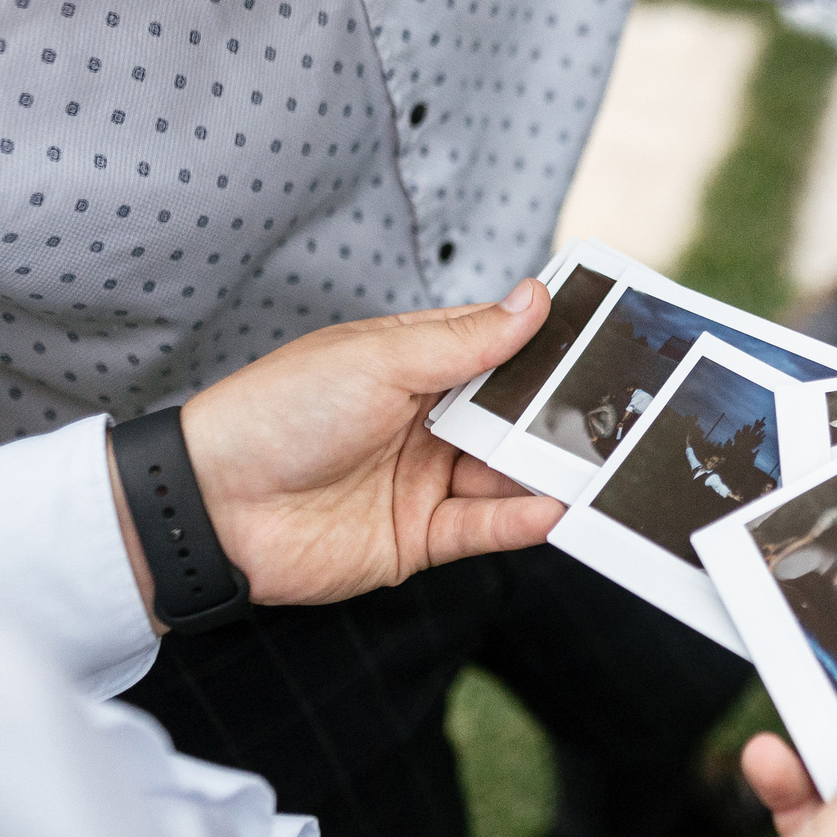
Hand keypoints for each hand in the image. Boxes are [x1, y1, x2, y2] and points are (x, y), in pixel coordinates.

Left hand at [112, 282, 564, 615]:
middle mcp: (425, 420)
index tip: (608, 340)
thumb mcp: (380, 361)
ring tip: (603, 466)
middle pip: (511, 416)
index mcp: (414, 363)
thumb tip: (534, 298)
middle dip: (561, 414)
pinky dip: (520, 519)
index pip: (498, 348)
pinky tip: (553, 508)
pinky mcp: (417, 538)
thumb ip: (467, 341)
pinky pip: (483, 527)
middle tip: (625, 411)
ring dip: (549, 471)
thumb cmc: (279, 412)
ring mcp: (423, 479)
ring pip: (505, 473)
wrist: (211, 506)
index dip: (547, 345)